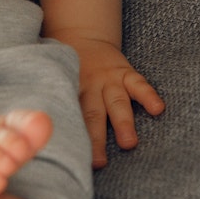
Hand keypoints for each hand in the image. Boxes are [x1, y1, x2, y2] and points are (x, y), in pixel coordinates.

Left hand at [62, 35, 164, 168]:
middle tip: (99, 162)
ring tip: (129, 143)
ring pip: (116, 102)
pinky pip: (138, 84)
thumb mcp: (56, 84)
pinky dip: (148, 96)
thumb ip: (57, 109)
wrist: (81, 36)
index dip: (71, 138)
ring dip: (123, 122)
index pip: (70, 117)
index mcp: (69, 93)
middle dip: (96, 139)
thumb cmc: (68, 72)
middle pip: (92, 115)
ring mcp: (108, 79)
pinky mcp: (125, 72)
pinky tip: (157, 109)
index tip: (70, 159)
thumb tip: (42, 139)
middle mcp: (89, 87)